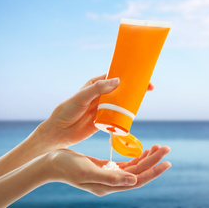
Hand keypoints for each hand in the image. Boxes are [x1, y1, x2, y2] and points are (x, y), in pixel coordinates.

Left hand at [34, 74, 153, 149]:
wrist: (58, 133)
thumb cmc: (66, 111)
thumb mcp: (81, 98)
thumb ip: (97, 89)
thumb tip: (117, 81)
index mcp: (95, 84)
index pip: (114, 76)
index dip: (128, 74)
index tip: (141, 74)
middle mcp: (101, 95)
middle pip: (122, 89)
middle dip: (135, 87)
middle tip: (149, 88)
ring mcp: (104, 108)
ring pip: (122, 102)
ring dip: (133, 101)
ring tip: (144, 100)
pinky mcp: (105, 120)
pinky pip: (119, 116)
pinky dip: (127, 115)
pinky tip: (134, 115)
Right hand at [48, 145, 170, 196]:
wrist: (50, 163)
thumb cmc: (66, 166)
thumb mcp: (88, 171)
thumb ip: (111, 177)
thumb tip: (133, 180)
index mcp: (108, 186)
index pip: (137, 180)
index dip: (153, 172)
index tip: (167, 162)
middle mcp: (111, 183)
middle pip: (138, 172)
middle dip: (153, 161)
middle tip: (166, 148)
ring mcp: (108, 176)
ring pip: (134, 167)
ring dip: (147, 158)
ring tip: (159, 148)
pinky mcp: (105, 168)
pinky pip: (125, 164)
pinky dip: (136, 157)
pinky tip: (143, 151)